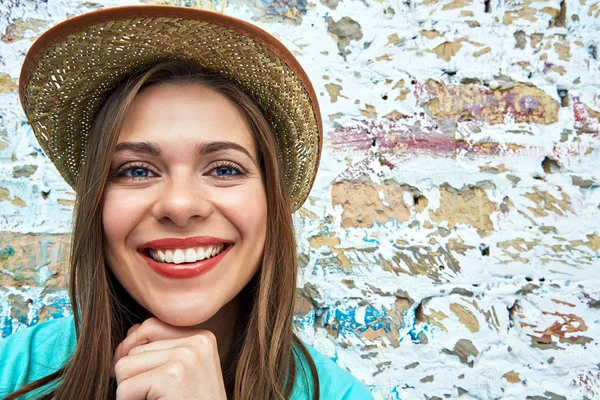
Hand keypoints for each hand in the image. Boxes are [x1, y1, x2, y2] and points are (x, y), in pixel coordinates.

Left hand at [112, 317, 226, 399]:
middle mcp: (197, 341)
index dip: (133, 350)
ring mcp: (187, 357)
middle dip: (132, 376)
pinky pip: (125, 388)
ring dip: (129, 391)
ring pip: (124, 366)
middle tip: (151, 397)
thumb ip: (163, 349)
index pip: (150, 327)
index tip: (136, 375)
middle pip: (134, 347)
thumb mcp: (186, 372)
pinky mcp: (173, 377)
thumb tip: (132, 330)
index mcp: (202, 337)